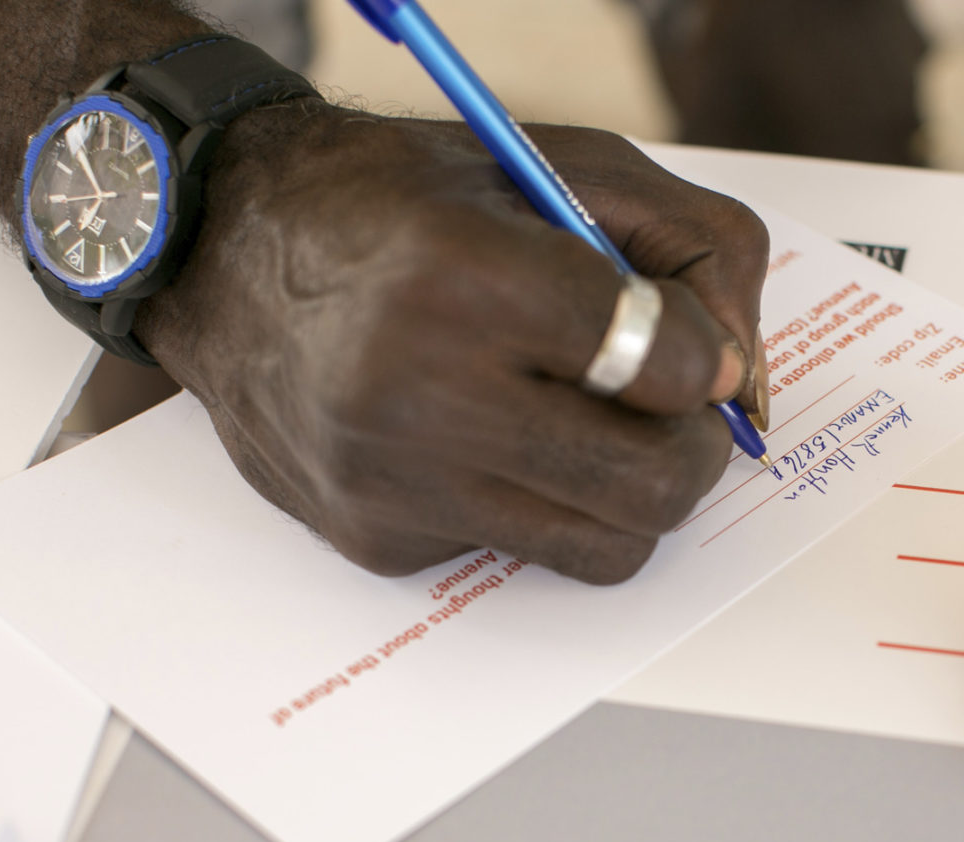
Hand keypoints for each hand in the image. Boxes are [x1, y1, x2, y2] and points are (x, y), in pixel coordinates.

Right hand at [137, 104, 769, 584]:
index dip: (702, 359)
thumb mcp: (559, 167)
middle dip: (694, 453)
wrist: (221, 254)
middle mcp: (415, 394)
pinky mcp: (379, 541)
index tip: (687, 347)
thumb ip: (692, 250)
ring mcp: (393, 484)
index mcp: (462, 280)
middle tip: (675, 415)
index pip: (657, 362)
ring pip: (604, 548)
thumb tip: (742, 375)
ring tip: (590, 424)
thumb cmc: (400, 203)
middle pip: (650, 488)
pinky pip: (521, 553)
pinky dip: (534, 501)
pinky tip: (483, 435)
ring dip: (626, 493)